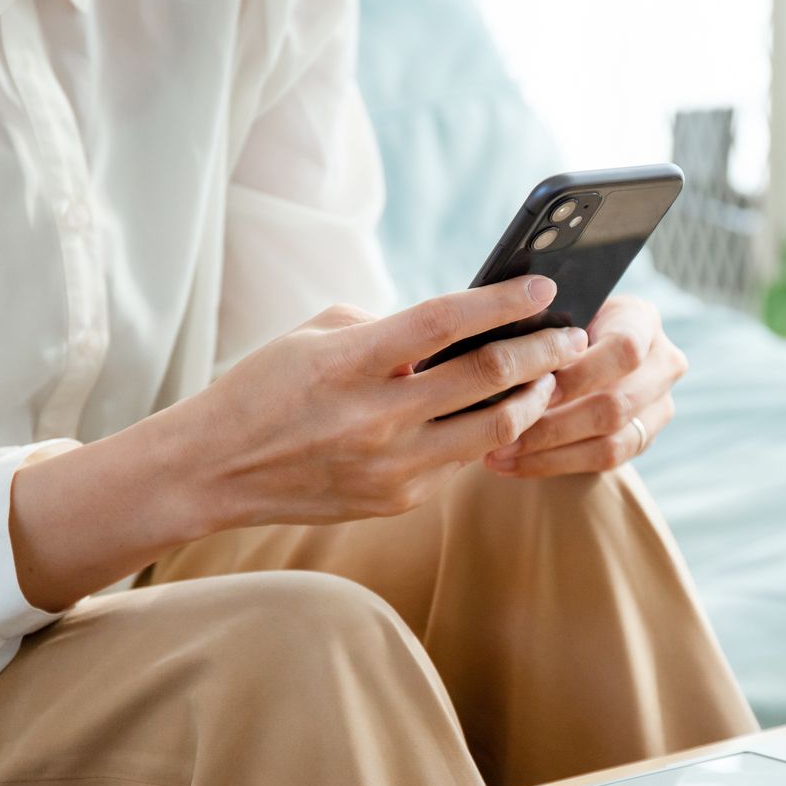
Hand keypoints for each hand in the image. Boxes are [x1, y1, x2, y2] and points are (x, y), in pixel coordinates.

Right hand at [185, 276, 587, 525]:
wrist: (214, 470)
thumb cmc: (264, 387)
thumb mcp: (316, 336)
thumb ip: (386, 328)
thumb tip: (455, 332)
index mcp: (350, 362)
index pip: (446, 322)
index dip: (503, 302)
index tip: (543, 285)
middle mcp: (376, 417)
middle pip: (486, 380)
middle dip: (542, 353)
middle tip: (570, 337)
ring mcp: (391, 466)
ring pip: (491, 430)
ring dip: (530, 400)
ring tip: (548, 378)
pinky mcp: (397, 499)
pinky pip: (460, 461)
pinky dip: (485, 433)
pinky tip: (498, 414)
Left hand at [483, 295, 685, 477]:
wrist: (584, 346)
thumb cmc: (559, 323)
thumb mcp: (556, 313)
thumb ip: (543, 332)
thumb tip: (508, 362)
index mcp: (641, 320)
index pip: (624, 349)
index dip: (580, 374)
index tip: (534, 387)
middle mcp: (662, 362)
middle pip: (617, 404)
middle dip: (555, 424)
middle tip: (504, 432)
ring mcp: (659, 405)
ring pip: (611, 441)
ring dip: (550, 453)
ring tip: (501, 454)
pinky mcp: (644, 438)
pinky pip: (604, 462)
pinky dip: (555, 464)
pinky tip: (516, 464)